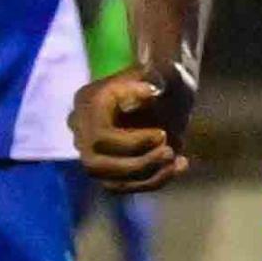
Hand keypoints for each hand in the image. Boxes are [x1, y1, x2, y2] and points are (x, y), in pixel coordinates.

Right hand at [70, 65, 192, 192]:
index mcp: (87, 102)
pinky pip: (125, 187)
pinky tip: (180, 164)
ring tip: (177, 160)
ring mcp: (92, 154)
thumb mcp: (157, 73)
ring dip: (149, 175)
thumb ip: (151, 81)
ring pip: (111, 182)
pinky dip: (155, 180)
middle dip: (138, 164)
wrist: (163, 88)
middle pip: (96, 165)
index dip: (132, 143)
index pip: (99, 137)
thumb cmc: (159, 78)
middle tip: (169, 152)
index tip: (162, 134)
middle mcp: (81, 131)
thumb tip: (148, 93)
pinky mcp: (108, 171)